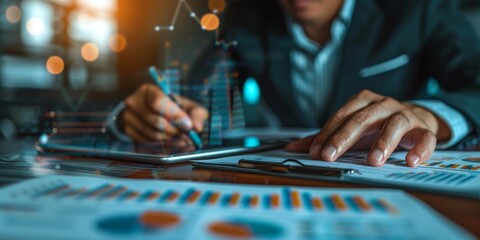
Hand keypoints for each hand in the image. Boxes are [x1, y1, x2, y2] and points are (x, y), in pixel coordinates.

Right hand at [121, 83, 208, 141]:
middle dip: (174, 131)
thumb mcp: (187, 106)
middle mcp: (133, 101)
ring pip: (152, 133)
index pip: (158, 102)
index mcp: (148, 90)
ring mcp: (127, 116)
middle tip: (186, 136)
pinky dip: (161, 145)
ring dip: (170, 140)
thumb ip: (196, 113)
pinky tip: (171, 142)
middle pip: (155, 121)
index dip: (174, 115)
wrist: (155, 112)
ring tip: (181, 140)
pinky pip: (146, 142)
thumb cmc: (173, 107)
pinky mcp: (127, 130)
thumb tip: (196, 127)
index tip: (188, 125)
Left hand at [286, 90, 450, 166]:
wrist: (415, 117)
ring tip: (373, 161)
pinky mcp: (424, 128)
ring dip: (383, 142)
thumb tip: (291, 149)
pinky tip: (410, 161)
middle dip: (344, 138)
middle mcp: (382, 105)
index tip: (315, 152)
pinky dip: (420, 148)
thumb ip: (324, 137)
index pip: (341, 116)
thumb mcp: (350, 128)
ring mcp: (404, 115)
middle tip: (330, 156)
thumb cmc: (376, 125)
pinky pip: (424, 137)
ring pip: (394, 124)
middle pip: (362, 119)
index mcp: (361, 101)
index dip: (327, 134)